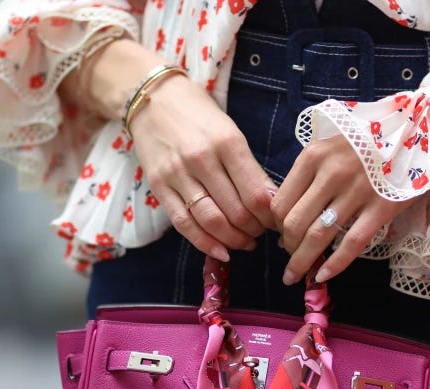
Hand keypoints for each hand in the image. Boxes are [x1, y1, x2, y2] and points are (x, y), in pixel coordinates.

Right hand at [130, 74, 276, 260]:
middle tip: (262, 233)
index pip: (257, 193)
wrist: (151, 97)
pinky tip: (220, 251)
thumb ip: (250, 167)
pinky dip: (204, 243)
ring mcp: (177, 174)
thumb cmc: (199, 113)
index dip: (271, 216)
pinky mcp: (158, 186)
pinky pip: (183, 223)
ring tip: (245, 242)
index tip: (277, 220)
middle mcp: (202, 159)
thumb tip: (272, 201)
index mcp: (228, 142)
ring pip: (211, 221)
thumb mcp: (232, 131)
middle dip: (255, 230)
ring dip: (234, 239)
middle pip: (236, 211)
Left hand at [272, 135, 417, 284]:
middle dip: (287, 247)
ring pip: (318, 236)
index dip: (275, 226)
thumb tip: (285, 213)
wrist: (414, 132)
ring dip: (302, 261)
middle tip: (290, 257)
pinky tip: (323, 276)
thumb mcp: (330, 147)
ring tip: (296, 276)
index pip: (279, 203)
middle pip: (294, 223)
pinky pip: (352, 243)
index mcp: (313, 157)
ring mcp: (357, 191)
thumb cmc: (366, 144)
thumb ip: (308, 174)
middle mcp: (331, 174)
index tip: (280, 235)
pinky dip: (334, 265)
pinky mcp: (381, 207)